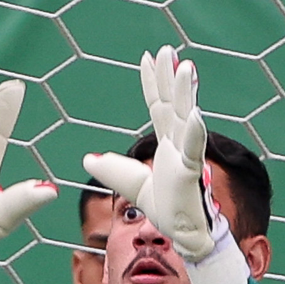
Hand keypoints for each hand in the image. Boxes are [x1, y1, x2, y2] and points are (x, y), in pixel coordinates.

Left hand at [82, 45, 214, 261]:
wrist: (181, 233)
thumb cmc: (165, 207)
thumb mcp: (130, 184)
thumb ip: (112, 170)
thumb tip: (88, 158)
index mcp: (167, 143)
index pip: (158, 105)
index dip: (152, 82)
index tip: (147, 57)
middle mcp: (178, 143)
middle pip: (173, 103)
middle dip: (170, 77)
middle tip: (167, 50)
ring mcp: (186, 156)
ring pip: (186, 118)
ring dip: (186, 93)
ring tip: (184, 68)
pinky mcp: (191, 173)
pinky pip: (193, 149)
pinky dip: (195, 132)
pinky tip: (196, 115)